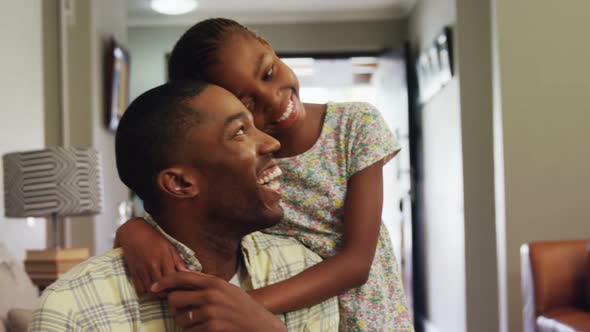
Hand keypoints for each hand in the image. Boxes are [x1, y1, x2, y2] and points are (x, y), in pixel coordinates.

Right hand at [116, 217, 187, 295]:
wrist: (133, 232)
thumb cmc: (154, 239)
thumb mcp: (169, 247)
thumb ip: (178, 262)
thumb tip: (189, 273)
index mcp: (164, 258)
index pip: (173, 279)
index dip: (177, 286)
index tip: (180, 287)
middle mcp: (152, 265)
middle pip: (162, 288)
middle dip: (167, 292)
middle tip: (171, 291)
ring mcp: (142, 269)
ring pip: (150, 291)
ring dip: (157, 294)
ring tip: (162, 290)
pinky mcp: (133, 272)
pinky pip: (139, 290)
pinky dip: (145, 292)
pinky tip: (150, 287)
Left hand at [152, 271, 286, 331]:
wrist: (261, 326)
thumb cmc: (243, 308)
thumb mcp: (227, 289)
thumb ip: (207, 283)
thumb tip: (183, 275)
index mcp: (215, 282)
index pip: (182, 277)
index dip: (164, 282)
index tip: (154, 287)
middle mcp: (211, 295)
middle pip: (175, 299)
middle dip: (175, 307)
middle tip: (183, 311)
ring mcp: (211, 312)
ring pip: (180, 318)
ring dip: (184, 323)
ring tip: (198, 322)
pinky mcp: (212, 328)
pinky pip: (189, 331)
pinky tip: (204, 330)